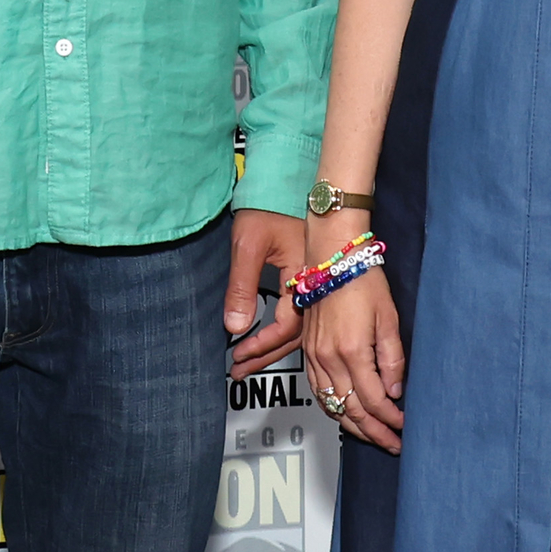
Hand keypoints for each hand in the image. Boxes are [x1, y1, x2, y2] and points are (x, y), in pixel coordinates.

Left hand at [224, 209, 305, 371]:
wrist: (283, 181)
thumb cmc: (266, 208)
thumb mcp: (247, 245)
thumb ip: (241, 287)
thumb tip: (235, 327)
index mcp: (304, 276)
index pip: (287, 324)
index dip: (262, 343)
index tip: (239, 354)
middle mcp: (315, 283)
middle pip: (296, 334)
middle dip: (266, 355)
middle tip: (239, 370)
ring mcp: (315, 282)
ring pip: (300, 327)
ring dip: (274, 347)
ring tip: (248, 364)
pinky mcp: (311, 279)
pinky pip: (302, 315)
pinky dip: (283, 333)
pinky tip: (270, 342)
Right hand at [303, 268, 405, 452]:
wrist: (332, 257)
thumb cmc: (362, 279)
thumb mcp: (389, 318)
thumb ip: (392, 359)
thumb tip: (395, 391)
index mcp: (352, 351)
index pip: (373, 401)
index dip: (390, 420)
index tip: (403, 428)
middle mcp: (329, 358)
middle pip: (350, 410)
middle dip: (373, 432)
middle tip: (392, 444)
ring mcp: (315, 355)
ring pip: (331, 404)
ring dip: (352, 426)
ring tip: (372, 436)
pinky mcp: (308, 350)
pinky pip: (317, 390)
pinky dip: (332, 408)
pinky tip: (344, 413)